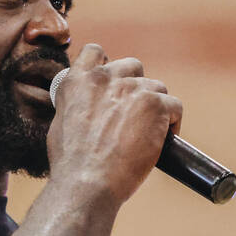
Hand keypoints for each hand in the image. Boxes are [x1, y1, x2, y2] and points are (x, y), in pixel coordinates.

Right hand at [47, 43, 182, 205]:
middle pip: (133, 67)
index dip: (107, 65)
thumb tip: (86, 107)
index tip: (113, 83)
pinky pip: (174, 106)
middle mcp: (104, 78)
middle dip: (136, 87)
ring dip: (155, 108)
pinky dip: (172, 123)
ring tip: (149, 133)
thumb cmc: (71, 164)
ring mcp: (132, 89)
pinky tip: (163, 140)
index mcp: (76, 81)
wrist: (87, 183)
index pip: (94, 52)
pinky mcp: (155, 104)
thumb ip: (75, 105)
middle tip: (133, 115)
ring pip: (157, 88)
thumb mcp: (61, 125)